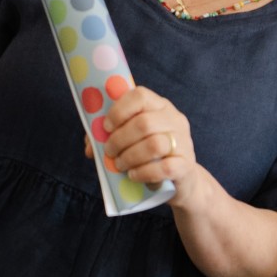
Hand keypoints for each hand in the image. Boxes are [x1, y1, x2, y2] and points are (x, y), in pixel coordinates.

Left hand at [86, 86, 197, 201]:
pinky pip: (165, 167)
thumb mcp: (134, 141)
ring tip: (120, 165)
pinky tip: (133, 175)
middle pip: (144, 123)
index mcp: (160, 106)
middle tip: (109, 152)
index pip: (140, 95)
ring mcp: (183, 142)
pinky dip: (143, 172)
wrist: (182, 181)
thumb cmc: (152, 156)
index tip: (107, 127)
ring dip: (130, 156)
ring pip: (154, 144)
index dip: (119, 110)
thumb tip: (90, 146)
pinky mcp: (186, 165)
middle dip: (120, 139)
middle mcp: (174, 119)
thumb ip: (111, 138)